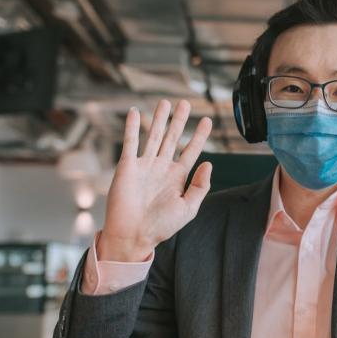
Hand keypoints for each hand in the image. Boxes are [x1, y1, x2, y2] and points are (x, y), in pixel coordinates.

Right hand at [99, 99, 212, 260]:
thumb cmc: (161, 227)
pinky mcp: (127, 166)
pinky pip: (131, 142)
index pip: (191, 151)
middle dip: (179, 120)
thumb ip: (200, 187)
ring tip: (165, 102)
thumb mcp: (188, 209)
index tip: (207, 120)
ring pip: (154, 136)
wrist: (133, 235)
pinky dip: (132, 127)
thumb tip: (209, 164)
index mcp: (177, 177)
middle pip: (172, 138)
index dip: (199, 136)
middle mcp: (161, 168)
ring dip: (159, 119)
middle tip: (186, 103)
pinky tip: (136, 112)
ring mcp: (144, 165)